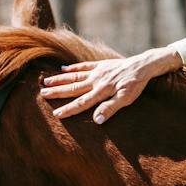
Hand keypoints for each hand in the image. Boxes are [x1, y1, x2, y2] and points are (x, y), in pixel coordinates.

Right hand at [40, 47, 181, 122]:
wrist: (143, 65)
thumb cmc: (135, 85)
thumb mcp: (126, 99)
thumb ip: (110, 108)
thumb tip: (96, 120)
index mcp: (101, 91)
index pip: (82, 103)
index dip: (69, 109)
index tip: (56, 114)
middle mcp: (96, 81)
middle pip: (73, 88)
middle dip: (57, 92)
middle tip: (42, 94)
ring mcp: (97, 72)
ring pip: (74, 76)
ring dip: (60, 79)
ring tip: (46, 81)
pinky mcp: (101, 65)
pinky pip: (84, 66)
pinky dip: (73, 68)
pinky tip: (63, 68)